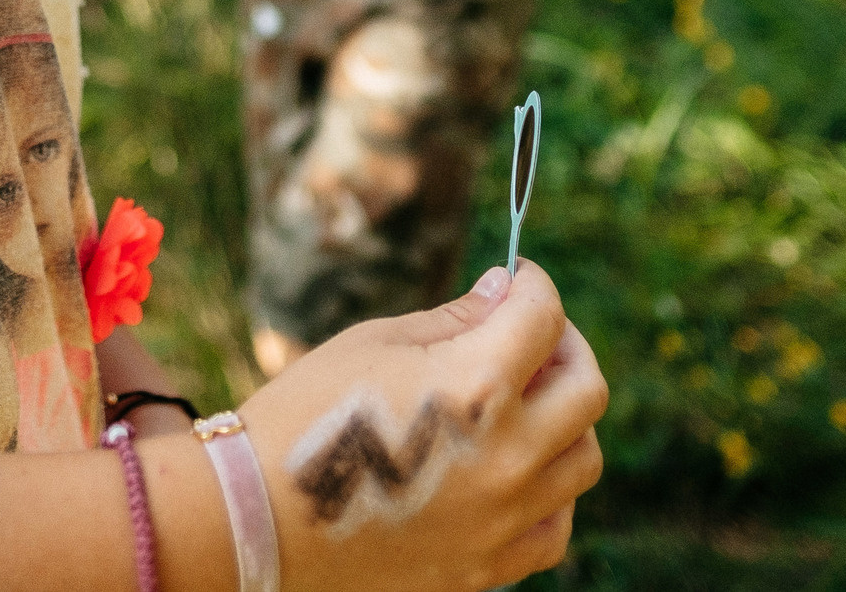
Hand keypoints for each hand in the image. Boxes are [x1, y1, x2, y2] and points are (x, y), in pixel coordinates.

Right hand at [237, 264, 608, 591]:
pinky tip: (513, 471)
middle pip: (587, 389)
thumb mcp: (377, 343)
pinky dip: (549, 493)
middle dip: (566, 346)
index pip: (545, 317)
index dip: (535, 285)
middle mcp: (508, 458)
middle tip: (532, 337)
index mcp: (478, 387)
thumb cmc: (306, 412)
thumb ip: (456, 319)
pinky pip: (555, 527)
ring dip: (564, 421)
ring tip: (520, 405)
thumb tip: (506, 292)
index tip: (519, 281)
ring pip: (582, 460)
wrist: (257, 516)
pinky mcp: (486, 566)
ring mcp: (503, 520)